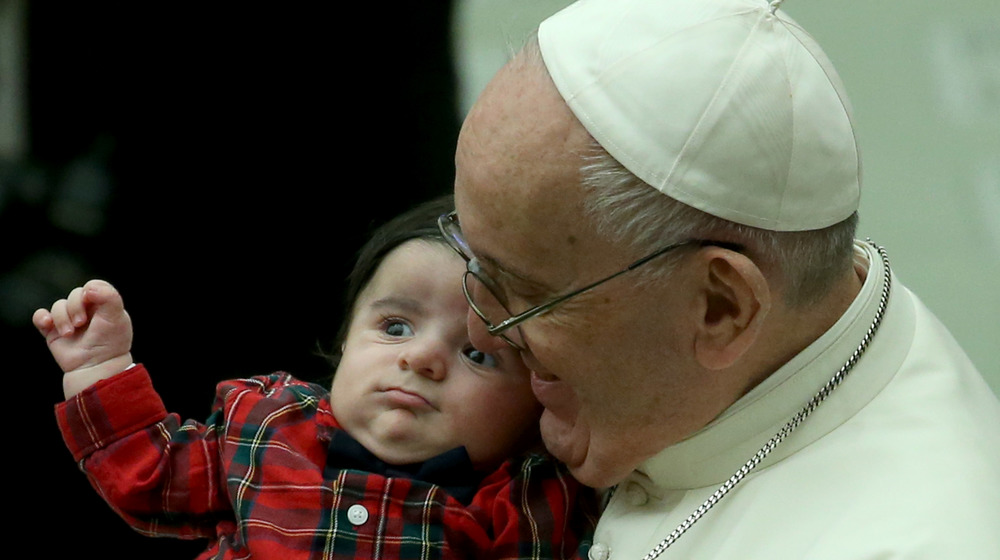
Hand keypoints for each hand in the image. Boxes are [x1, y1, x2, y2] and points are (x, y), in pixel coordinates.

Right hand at [34, 279, 134, 397]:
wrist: (96, 367)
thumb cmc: (111, 343)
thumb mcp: (117, 318)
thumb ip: (109, 297)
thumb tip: (89, 288)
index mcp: (103, 305)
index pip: (93, 286)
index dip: (89, 291)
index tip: (91, 301)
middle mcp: (86, 311)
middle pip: (74, 294)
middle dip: (75, 307)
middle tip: (81, 323)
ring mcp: (69, 320)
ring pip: (58, 306)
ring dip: (61, 318)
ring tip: (69, 334)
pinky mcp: (53, 331)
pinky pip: (40, 316)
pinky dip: (41, 317)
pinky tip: (47, 324)